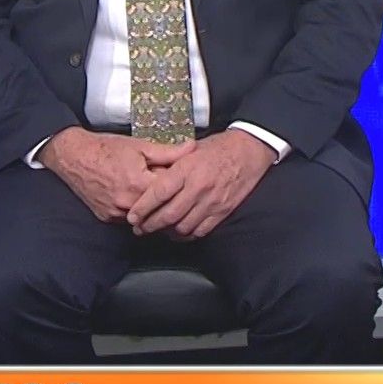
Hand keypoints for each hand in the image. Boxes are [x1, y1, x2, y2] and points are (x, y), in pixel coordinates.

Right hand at [40, 128, 195, 222]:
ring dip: (152, 207)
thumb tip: (191, 148)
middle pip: (159, 208)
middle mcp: (128, 204)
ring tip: (154, 191)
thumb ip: (168, 152)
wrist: (74, 157)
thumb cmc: (105, 149)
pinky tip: (137, 197)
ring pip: (145, 216)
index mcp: (139, 184)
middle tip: (171, 186)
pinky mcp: (108, 218)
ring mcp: (117, 214)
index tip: (182, 178)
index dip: (179, 184)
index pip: (171, 193)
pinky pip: (129, 218)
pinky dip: (137, 210)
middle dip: (167, 198)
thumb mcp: (140, 146)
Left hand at [125, 130, 273, 239]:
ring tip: (157, 231)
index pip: (159, 193)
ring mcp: (212, 201)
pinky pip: (200, 230)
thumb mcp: (191, 150)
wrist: (249, 151)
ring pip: (183, 226)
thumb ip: (172, 164)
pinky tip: (178, 232)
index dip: (143, 207)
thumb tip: (150, 177)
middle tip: (140, 228)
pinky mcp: (223, 211)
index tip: (133, 215)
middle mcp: (198, 187)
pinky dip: (186, 235)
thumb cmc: (218, 148)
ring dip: (167, 232)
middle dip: (150, 225)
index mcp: (187, 169)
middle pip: (168, 215)